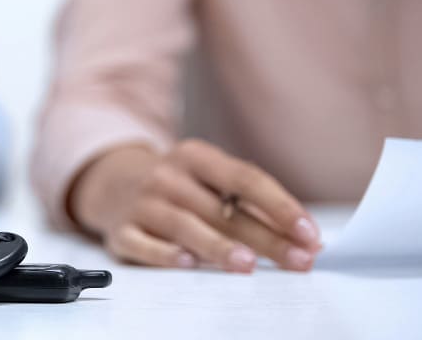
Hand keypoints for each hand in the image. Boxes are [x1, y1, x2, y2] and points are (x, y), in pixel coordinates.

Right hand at [69, 139, 321, 272]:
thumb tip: (298, 238)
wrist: (113, 183)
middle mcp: (167, 176)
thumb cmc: (178, 186)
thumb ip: (244, 201)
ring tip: (249, 265)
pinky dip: (165, 254)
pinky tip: (188, 264)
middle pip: (221, 210)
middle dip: (265, 238)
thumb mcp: (205, 177)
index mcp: (194, 156)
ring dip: (219, 247)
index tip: (308, 233)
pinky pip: (143, 245)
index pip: (244, 178)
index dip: (280, 206)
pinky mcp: (121, 231)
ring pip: (185, 227)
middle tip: (298, 261)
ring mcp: (142, 203)